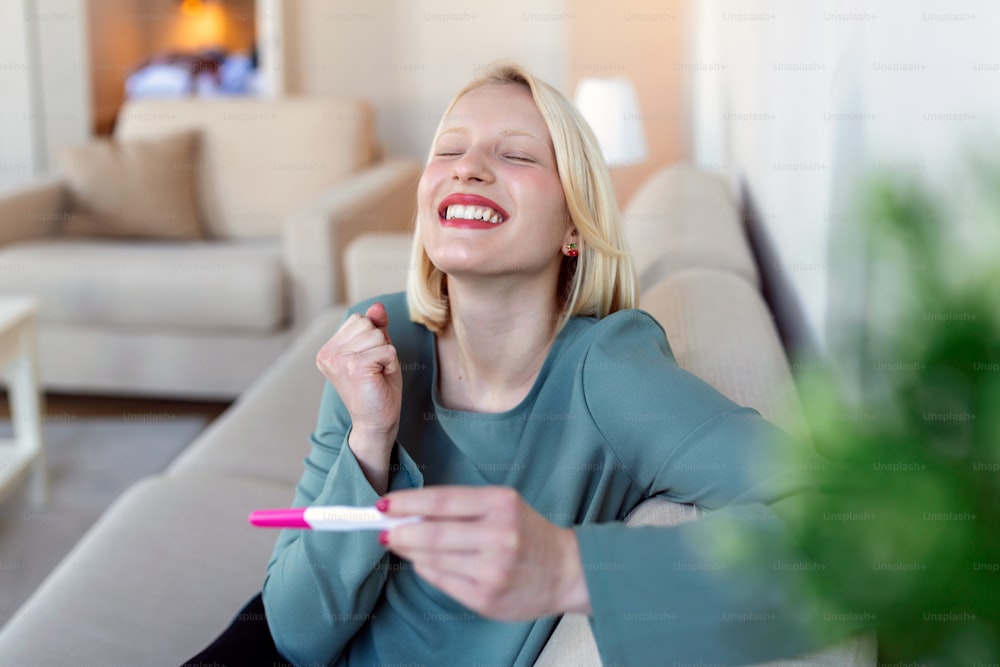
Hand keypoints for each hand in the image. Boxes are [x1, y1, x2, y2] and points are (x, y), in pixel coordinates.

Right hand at [316, 303, 401, 488]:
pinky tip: (380, 379)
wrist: (377, 422)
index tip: (369, 363)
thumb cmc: (378, 388)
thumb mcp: (378, 351)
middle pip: (367, 324)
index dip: (374, 338)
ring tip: (377, 375)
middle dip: (380, 344)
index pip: (359, 319)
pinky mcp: (354, 366)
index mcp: (328, 350)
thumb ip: (376, 328)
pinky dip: (391, 363)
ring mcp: (338, 360)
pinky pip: (387, 349)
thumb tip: (378, 306)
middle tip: (375, 370)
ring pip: (377, 335)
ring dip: (386, 355)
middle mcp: (328, 354)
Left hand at [379, 486, 591, 620]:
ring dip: (409, 552)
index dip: (407, 502)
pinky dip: (427, 570)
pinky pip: (442, 582)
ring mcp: (492, 570)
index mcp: (501, 504)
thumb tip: (409, 512)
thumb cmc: (528, 534)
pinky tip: (424, 563)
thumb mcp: (503, 507)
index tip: (384, 504)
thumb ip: (461, 508)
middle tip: (384, 530)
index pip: (441, 501)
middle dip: (400, 532)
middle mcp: (499, 536)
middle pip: (432, 534)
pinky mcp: (486, 598)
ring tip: (401, 544)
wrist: (567, 572)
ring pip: (432, 560)